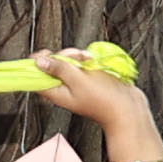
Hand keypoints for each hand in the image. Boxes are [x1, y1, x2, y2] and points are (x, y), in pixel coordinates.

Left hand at [29, 47, 152, 129]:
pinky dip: (87, 61)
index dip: (38, 63)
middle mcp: (64, 89)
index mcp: (56, 92)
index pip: (35, 78)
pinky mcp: (88, 80)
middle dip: (64, 56)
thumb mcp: (78, 80)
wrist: (127, 108)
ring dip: (78, 57)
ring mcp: (76, 84)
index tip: (46, 53)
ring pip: (69, 63)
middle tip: (76, 58)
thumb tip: (39, 62)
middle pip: (53, 65)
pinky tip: (95, 62)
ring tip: (89, 61)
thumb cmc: (104, 100)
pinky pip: (82, 65)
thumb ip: (58, 69)